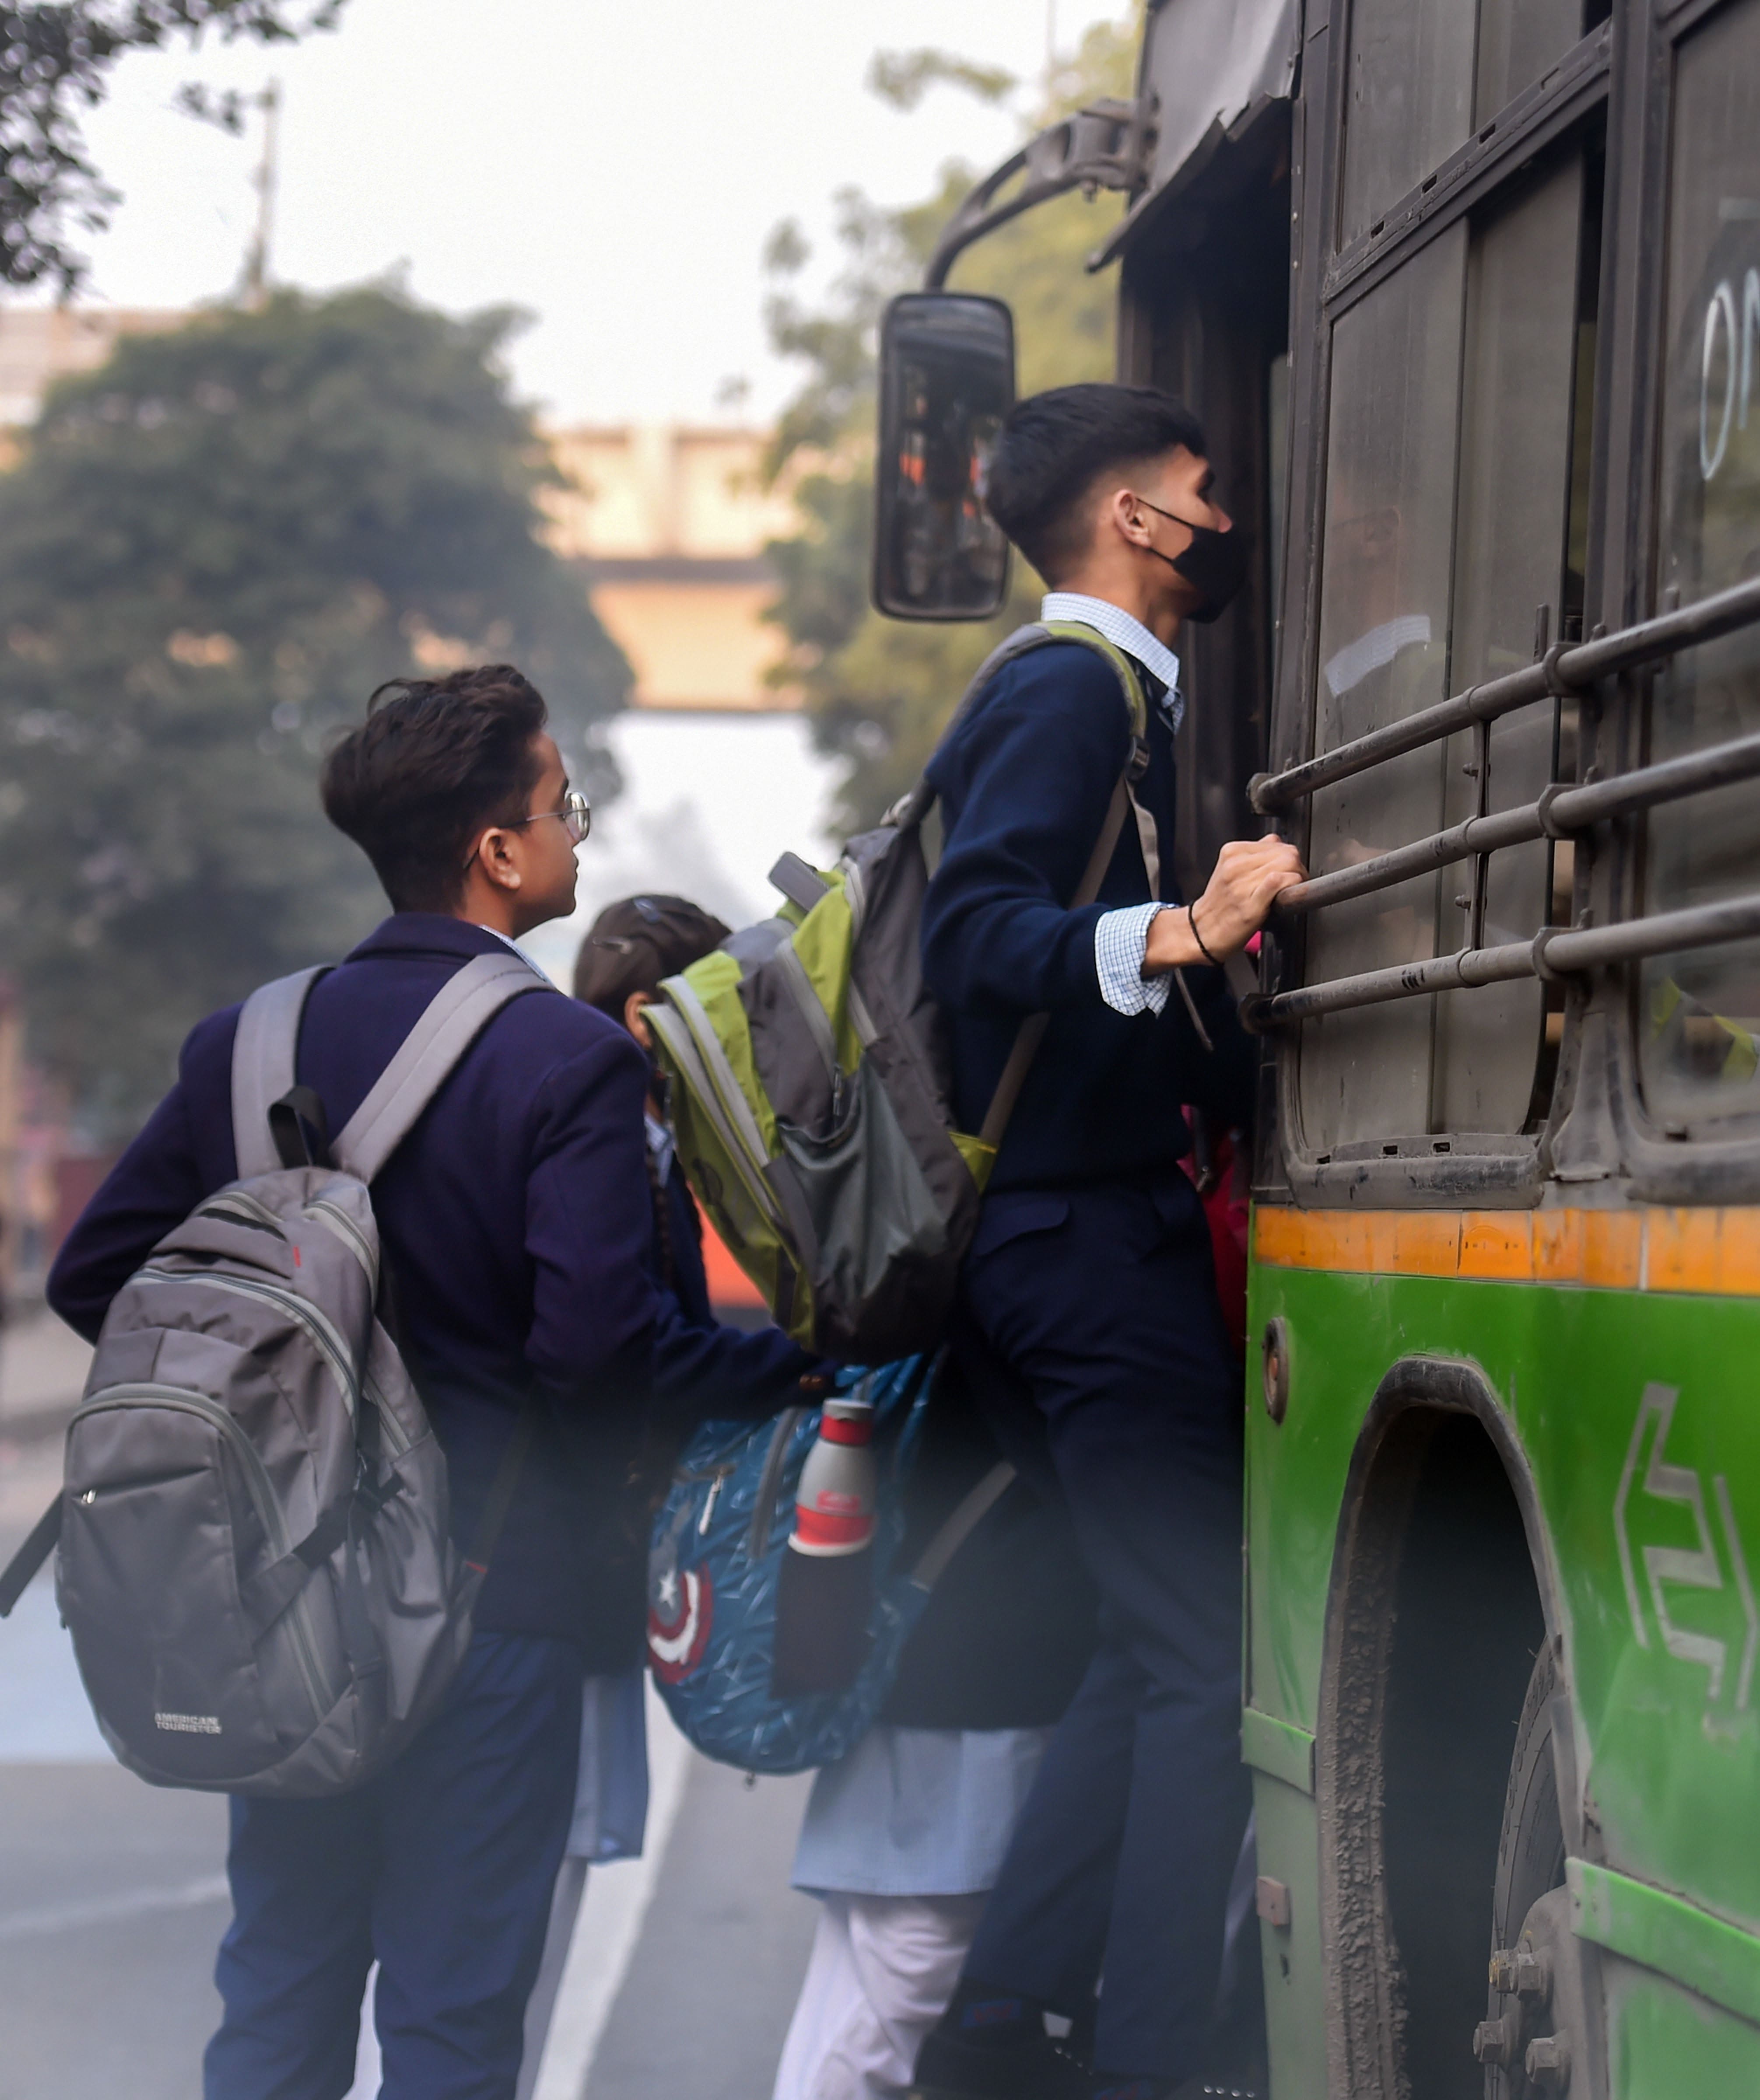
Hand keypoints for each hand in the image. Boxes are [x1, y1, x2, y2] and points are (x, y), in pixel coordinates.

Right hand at [1143, 835, 1305, 973]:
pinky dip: (1291, 885)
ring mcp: (1242, 884)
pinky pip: (1279, 881)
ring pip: (1287, 864)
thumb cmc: (1219, 904)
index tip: (1288, 868)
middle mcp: (1235, 865)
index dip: (1288, 855)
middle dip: (1297, 866)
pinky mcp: (1250, 903)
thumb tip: (1276, 842)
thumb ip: (1253, 854)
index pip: (1275, 841)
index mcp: (1231, 852)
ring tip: (1290, 889)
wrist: (1201, 932)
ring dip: (1298, 877)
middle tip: (1295, 880)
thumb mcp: (1229, 868)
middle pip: (1286, 852)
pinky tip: (1286, 894)